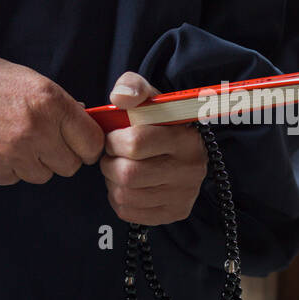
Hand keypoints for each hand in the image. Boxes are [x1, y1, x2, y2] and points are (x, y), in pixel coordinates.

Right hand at [0, 46, 103, 185]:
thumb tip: (83, 124)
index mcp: (51, 103)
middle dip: (60, 156)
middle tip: (43, 142)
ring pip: (43, 176)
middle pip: (70, 166)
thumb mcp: (31, 80)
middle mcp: (37, 130)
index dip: (87, 145)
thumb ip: (60, 105)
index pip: (92, 143)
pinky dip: (9, 168)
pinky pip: (16, 179)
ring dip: (34, 163)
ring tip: (14, 141)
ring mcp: (15, 153)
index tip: (78, 144)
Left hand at [98, 71, 207, 224]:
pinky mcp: (174, 213)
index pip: (135, 143)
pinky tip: (127, 184)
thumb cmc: (159, 120)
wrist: (181, 147)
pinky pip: (128, 212)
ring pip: (124, 195)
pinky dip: (118, 198)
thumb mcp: (149, 96)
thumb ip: (132, 86)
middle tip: (112, 155)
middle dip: (109, 162)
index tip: (114, 137)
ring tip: (119, 167)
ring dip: (111, 181)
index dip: (113, 140)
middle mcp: (189, 170)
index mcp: (184, 138)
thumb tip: (119, 98)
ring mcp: (183, 195)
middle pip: (128, 174)